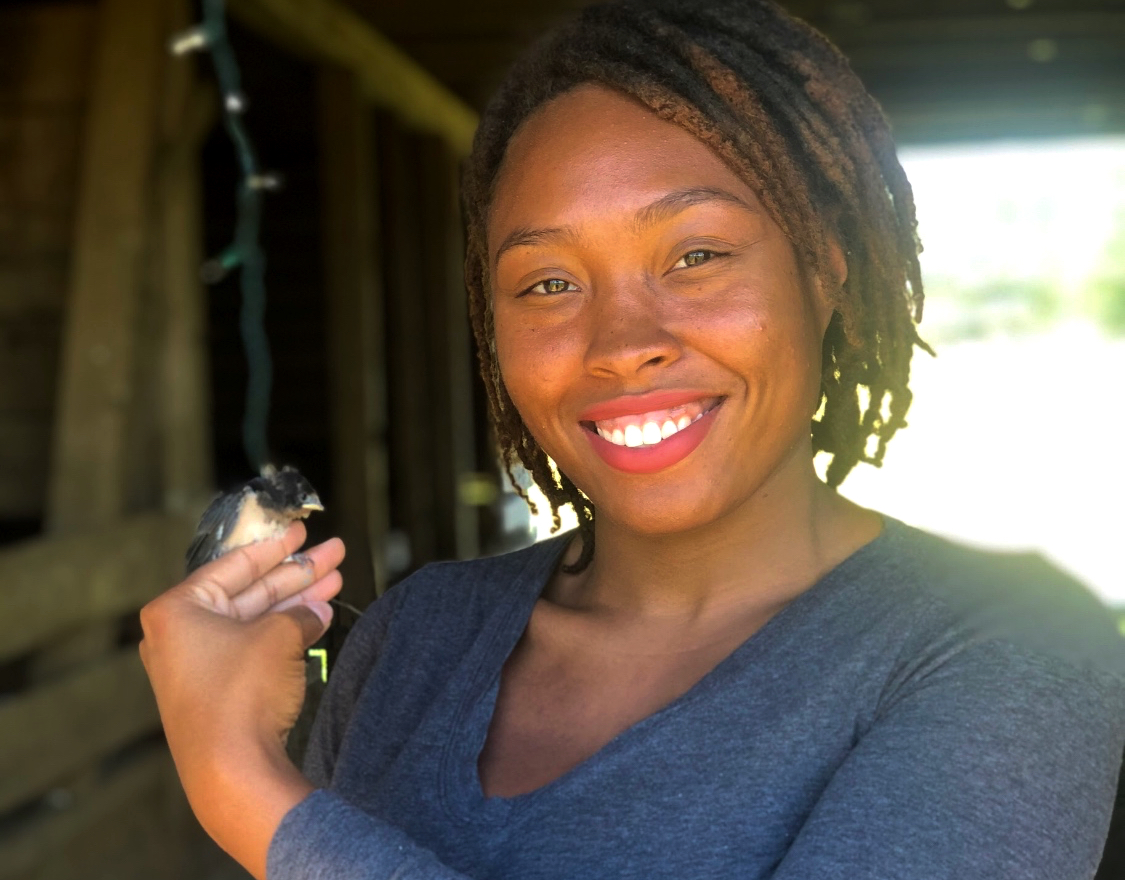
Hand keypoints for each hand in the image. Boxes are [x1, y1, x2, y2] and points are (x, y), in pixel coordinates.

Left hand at [139, 523, 344, 877]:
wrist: (232, 770)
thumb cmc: (241, 694)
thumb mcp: (278, 637)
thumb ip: (299, 614)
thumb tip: (316, 611)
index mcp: (177, 610)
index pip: (233, 565)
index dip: (274, 547)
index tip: (301, 531)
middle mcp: (180, 634)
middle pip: (248, 591)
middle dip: (295, 573)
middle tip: (332, 552)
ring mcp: (197, 664)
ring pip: (256, 619)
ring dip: (297, 601)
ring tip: (336, 580)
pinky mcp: (216, 691)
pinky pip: (254, 647)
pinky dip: (286, 632)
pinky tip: (320, 617)